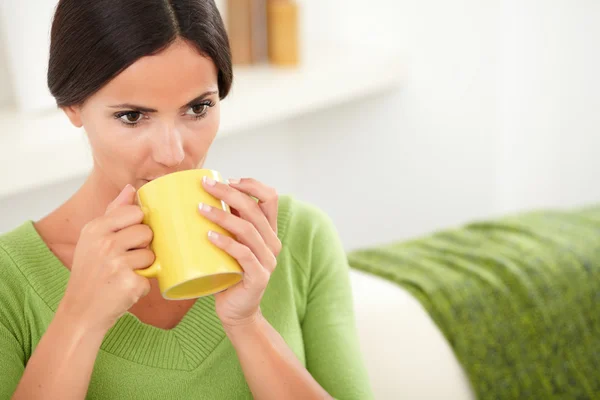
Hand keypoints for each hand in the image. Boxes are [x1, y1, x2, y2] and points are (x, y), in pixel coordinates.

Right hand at [58, 185, 153, 333]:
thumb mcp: (93, 238)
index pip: (135, 212)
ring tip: (125, 273)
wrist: (81, 311)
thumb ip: (114, 212)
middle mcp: (105, 244)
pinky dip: (143, 284)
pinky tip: (126, 287)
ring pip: (151, 254)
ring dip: (144, 266)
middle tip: (125, 259)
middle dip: (142, 245)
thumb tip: (131, 189)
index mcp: (95, 229)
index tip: (127, 237)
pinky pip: (152, 276)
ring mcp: (117, 264)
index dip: (137, 224)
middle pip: (147, 232)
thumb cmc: (90, 273)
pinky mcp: (130, 283)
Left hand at [199, 177, 280, 328]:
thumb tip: (200, 197)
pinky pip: (244, 255)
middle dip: (229, 193)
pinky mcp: (259, 277)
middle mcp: (272, 243)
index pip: (270, 197)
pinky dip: (227, 243)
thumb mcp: (229, 243)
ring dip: (223, 216)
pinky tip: (209, 236)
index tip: (227, 180)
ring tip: (200, 209)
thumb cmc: (227, 274)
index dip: (251, 184)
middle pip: (255, 209)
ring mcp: (267, 260)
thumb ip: (226, 224)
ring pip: (249, 230)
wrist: (236, 311)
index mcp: (268, 231)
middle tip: (205, 186)